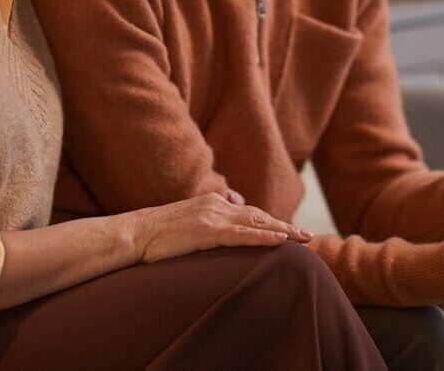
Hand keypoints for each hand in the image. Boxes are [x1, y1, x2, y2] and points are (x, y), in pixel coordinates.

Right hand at [125, 193, 312, 263]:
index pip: (249, 212)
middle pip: (259, 215)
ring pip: (256, 223)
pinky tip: (281, 240)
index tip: (289, 231)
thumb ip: (207, 218)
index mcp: (213, 203)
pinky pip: (242, 234)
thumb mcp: (187, 221)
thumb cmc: (158, 233)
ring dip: (283, 231)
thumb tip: (225, 214)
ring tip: (303, 239)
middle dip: (284, 226)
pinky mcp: (208, 231)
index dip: (271, 222)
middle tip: (307, 236)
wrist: (136, 232)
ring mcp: (213, 217)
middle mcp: (217, 205)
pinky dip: (264, 236)